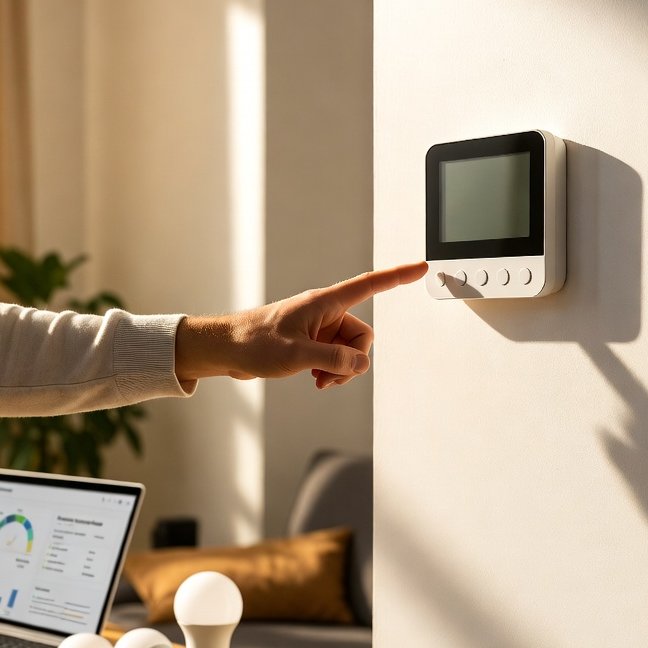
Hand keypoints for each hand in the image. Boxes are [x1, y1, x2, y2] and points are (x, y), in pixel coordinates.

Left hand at [175, 261, 427, 388]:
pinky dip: (330, 371)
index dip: (397, 277)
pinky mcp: (310, 342)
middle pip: (362, 335)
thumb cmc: (253, 341)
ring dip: (339, 369)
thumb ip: (333, 359)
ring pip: (349, 350)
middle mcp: (325, 313)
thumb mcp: (296, 354)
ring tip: (317, 379)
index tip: (421, 267)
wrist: (226, 349)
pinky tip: (314, 378)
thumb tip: (360, 364)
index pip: (369, 285)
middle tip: (330, 375)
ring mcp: (318, 328)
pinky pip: (335, 357)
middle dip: (353, 359)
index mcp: (324, 303)